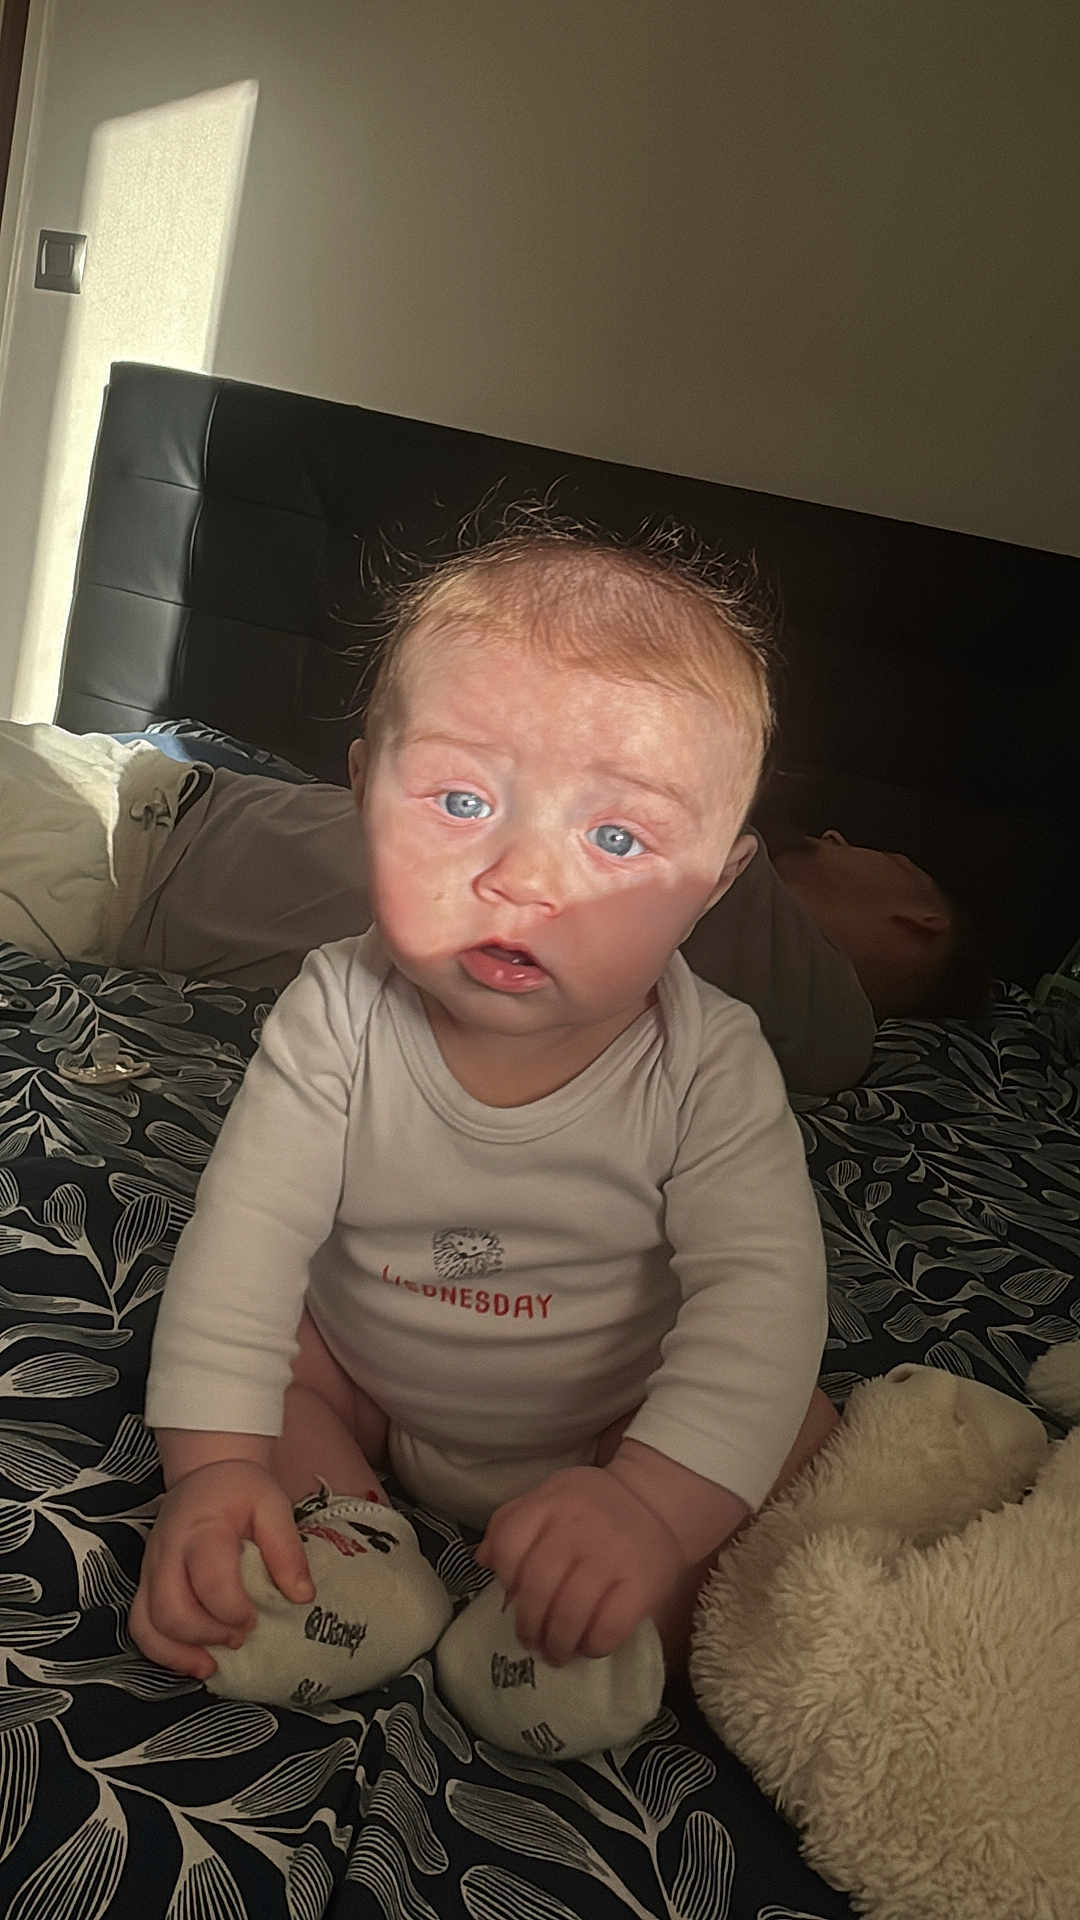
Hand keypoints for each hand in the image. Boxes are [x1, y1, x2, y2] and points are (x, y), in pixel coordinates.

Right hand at [129, 1459, 313, 1679]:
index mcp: (202, 1529)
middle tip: (240, 1636)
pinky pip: (140, 1626)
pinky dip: (163, 1652)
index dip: (232, 1609)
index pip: (209, 1579)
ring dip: (181, 1652)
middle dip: (207, 1634)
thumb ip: (287, 1550)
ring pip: (148, 1624)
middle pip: (171, 1609)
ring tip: (214, 1662)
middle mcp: (168, 1552)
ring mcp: (150, 1569)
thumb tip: (302, 1597)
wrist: (205, 1474)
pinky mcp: (145, 1584)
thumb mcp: (272, 1505)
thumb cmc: (240, 1491)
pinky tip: (194, 1661)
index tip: (255, 1618)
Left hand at [473, 1464, 687, 1666]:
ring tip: (555, 1653)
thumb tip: (482, 1560)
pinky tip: (588, 1646)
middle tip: (531, 1641)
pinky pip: (609, 1627)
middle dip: (528, 1623)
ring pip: (570, 1612)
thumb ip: (512, 1522)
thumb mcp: (550, 1496)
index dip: (504, 1579)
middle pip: (536, 1585)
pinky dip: (593, 1645)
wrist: (658, 1500)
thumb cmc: (594, 1505)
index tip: (510, 1598)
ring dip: (557, 1643)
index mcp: (550, 1502)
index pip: (509, 1544)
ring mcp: (611, 1555)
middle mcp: (578, 1526)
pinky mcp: (642, 1584)